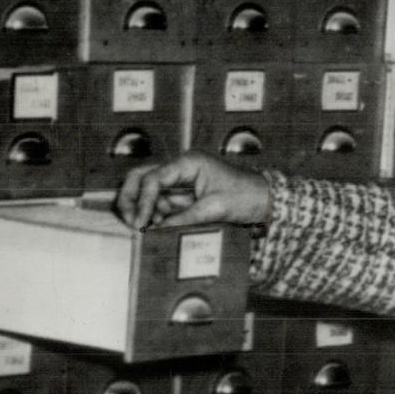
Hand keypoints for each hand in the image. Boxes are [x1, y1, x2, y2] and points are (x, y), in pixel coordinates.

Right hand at [116, 151, 271, 230]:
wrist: (263, 201)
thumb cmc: (246, 195)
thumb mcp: (214, 208)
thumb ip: (183, 218)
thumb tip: (157, 230)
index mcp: (188, 163)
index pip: (153, 178)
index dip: (143, 201)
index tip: (140, 223)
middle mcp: (180, 169)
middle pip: (141, 178)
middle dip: (131, 199)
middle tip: (131, 222)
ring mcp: (180, 183)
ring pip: (147, 192)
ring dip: (142, 211)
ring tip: (145, 229)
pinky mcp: (182, 197)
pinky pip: (160, 206)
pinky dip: (154, 217)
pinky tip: (155, 230)